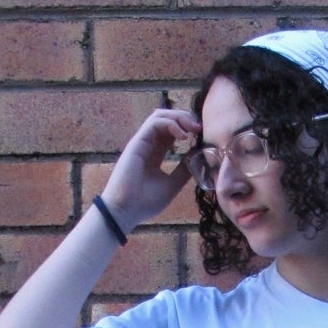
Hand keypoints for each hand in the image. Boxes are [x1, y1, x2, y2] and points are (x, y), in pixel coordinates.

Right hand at [100, 106, 199, 233]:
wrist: (125, 211)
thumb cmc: (145, 202)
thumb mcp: (172, 185)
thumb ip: (184, 170)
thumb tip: (198, 157)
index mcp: (155, 153)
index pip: (172, 131)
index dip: (187, 128)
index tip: (202, 135)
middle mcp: (148, 144)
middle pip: (167, 118)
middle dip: (185, 118)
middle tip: (200, 128)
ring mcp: (142, 142)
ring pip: (160, 115)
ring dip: (179, 117)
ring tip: (193, 129)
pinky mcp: (137, 142)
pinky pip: (154, 123)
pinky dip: (171, 124)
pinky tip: (183, 136)